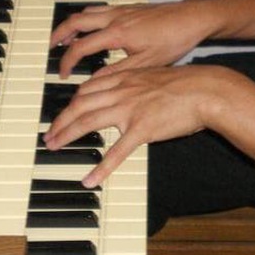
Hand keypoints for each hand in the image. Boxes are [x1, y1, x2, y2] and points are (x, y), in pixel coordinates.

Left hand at [43, 64, 247, 186]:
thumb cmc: (185, 83)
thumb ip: (134, 82)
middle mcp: (121, 91)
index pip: (87, 89)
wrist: (205, 89)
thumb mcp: (153, 74)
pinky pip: (116, 152)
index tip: (63, 113)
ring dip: (67, 136)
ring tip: (55, 148)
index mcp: (124, 78)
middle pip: (79, 105)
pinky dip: (101, 168)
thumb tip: (124, 90)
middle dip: (60, 120)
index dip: (70, 102)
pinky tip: (90, 179)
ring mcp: (130, 110)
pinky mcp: (142, 129)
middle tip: (50, 134)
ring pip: (88, 123)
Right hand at [49, 0, 213, 77]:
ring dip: (72, 24)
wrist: (193, 18)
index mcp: (117, 33)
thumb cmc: (175, 40)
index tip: (62, 73)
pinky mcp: (130, 7)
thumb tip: (95, 82)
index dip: (67, 62)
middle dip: (58, 34)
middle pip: (75, 21)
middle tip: (50, 48)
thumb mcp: (146, 64)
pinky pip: (100, 9)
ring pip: (86, 11)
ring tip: (66, 37)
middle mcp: (116, 17)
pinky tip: (93, 28)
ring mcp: (122, 9)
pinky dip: (88, 18)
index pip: (80, 47)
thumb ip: (117, 72)